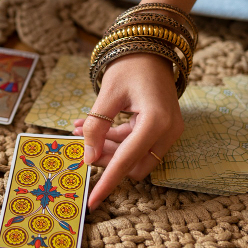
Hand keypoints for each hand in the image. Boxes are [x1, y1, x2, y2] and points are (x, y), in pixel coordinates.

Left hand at [74, 53, 183, 209]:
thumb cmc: (130, 66)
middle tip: (80, 144)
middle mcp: (168, 131)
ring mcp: (169, 131)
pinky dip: (116, 139)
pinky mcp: (164, 128)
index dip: (108, 181)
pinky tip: (91, 126)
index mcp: (156, 122)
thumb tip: (87, 157)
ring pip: (134, 155)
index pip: (127, 161)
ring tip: (78, 129)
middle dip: (105, 158)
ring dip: (107, 147)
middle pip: (133, 164)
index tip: (92, 200)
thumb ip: (96, 126)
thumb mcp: (108, 95)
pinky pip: (138, 143)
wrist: (151, 48)